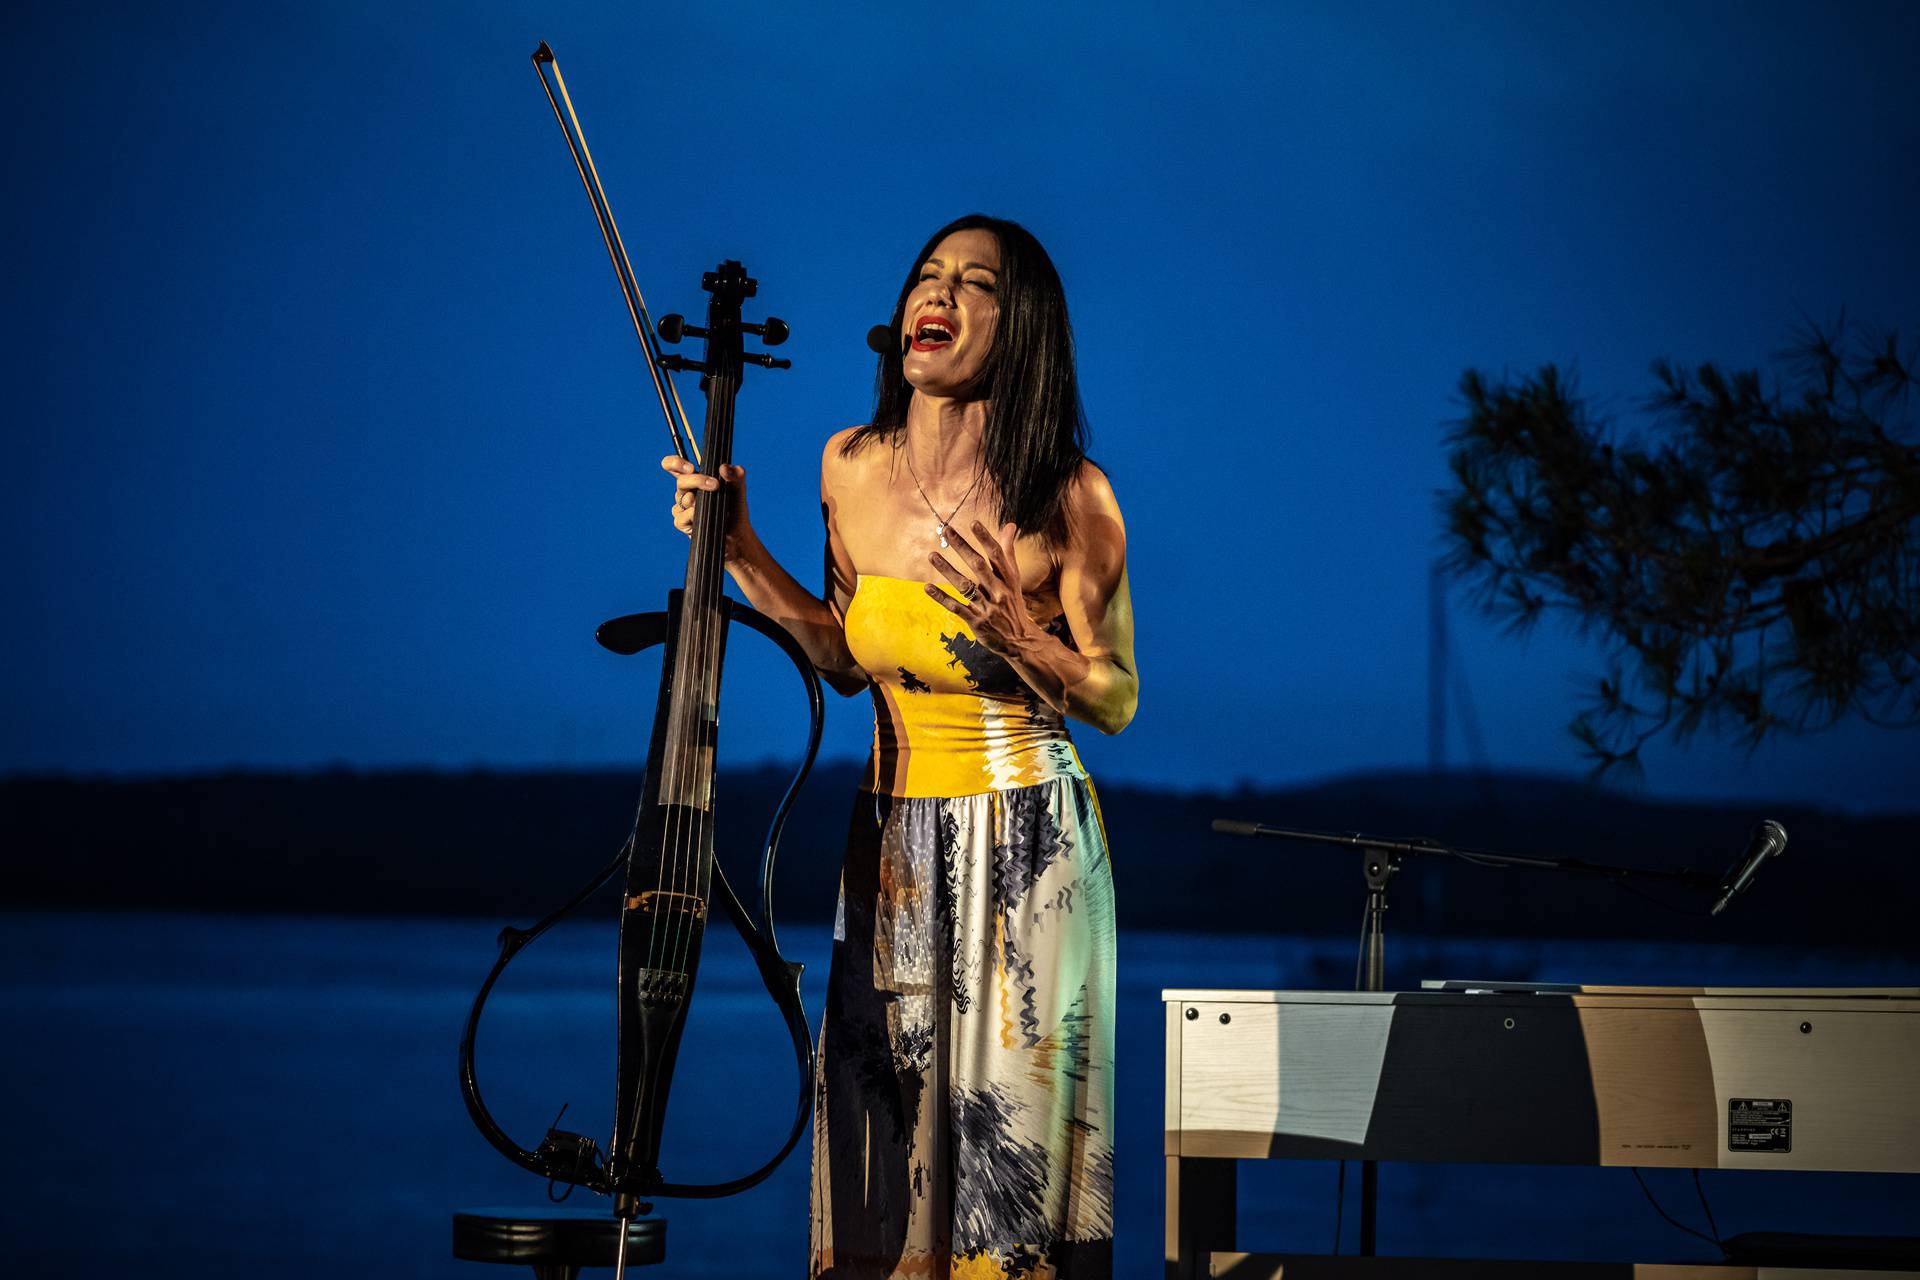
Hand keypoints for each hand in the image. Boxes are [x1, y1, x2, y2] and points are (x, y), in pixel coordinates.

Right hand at [662, 455, 752, 562]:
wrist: (737, 535)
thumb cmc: (734, 510)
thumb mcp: (739, 491)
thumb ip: (736, 476)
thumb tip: (724, 468)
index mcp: (696, 480)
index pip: (675, 467)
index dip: (675, 463)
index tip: (689, 467)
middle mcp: (687, 492)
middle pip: (681, 481)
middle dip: (697, 480)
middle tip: (715, 485)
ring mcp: (683, 508)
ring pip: (681, 498)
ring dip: (695, 499)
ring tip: (708, 503)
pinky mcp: (683, 524)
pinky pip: (681, 517)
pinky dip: (691, 515)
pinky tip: (700, 516)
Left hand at [926, 521, 1040, 656]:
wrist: (1019, 640)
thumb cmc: (1013, 603)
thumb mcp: (1013, 578)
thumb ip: (1008, 552)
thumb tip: (1010, 525)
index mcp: (1008, 579)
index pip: (997, 555)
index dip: (985, 538)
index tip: (973, 522)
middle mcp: (998, 591)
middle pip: (978, 566)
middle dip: (962, 547)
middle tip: (947, 531)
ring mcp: (987, 607)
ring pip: (965, 586)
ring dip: (947, 570)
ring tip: (932, 555)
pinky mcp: (976, 622)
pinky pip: (956, 607)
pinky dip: (941, 598)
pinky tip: (927, 587)